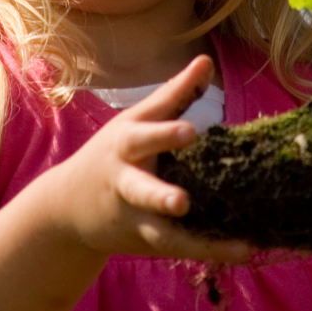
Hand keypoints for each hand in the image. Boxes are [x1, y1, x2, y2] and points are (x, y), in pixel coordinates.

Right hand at [42, 55, 250, 263]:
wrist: (66, 208)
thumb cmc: (113, 153)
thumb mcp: (137, 120)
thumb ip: (174, 93)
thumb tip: (206, 60)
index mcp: (126, 144)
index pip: (145, 135)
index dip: (165, 133)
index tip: (191, 131)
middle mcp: (126, 182)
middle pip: (141, 189)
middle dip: (159, 195)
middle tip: (182, 201)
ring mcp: (134, 215)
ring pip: (161, 230)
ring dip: (193, 238)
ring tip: (234, 243)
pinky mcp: (146, 239)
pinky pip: (180, 246)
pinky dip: (211, 249)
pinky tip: (244, 250)